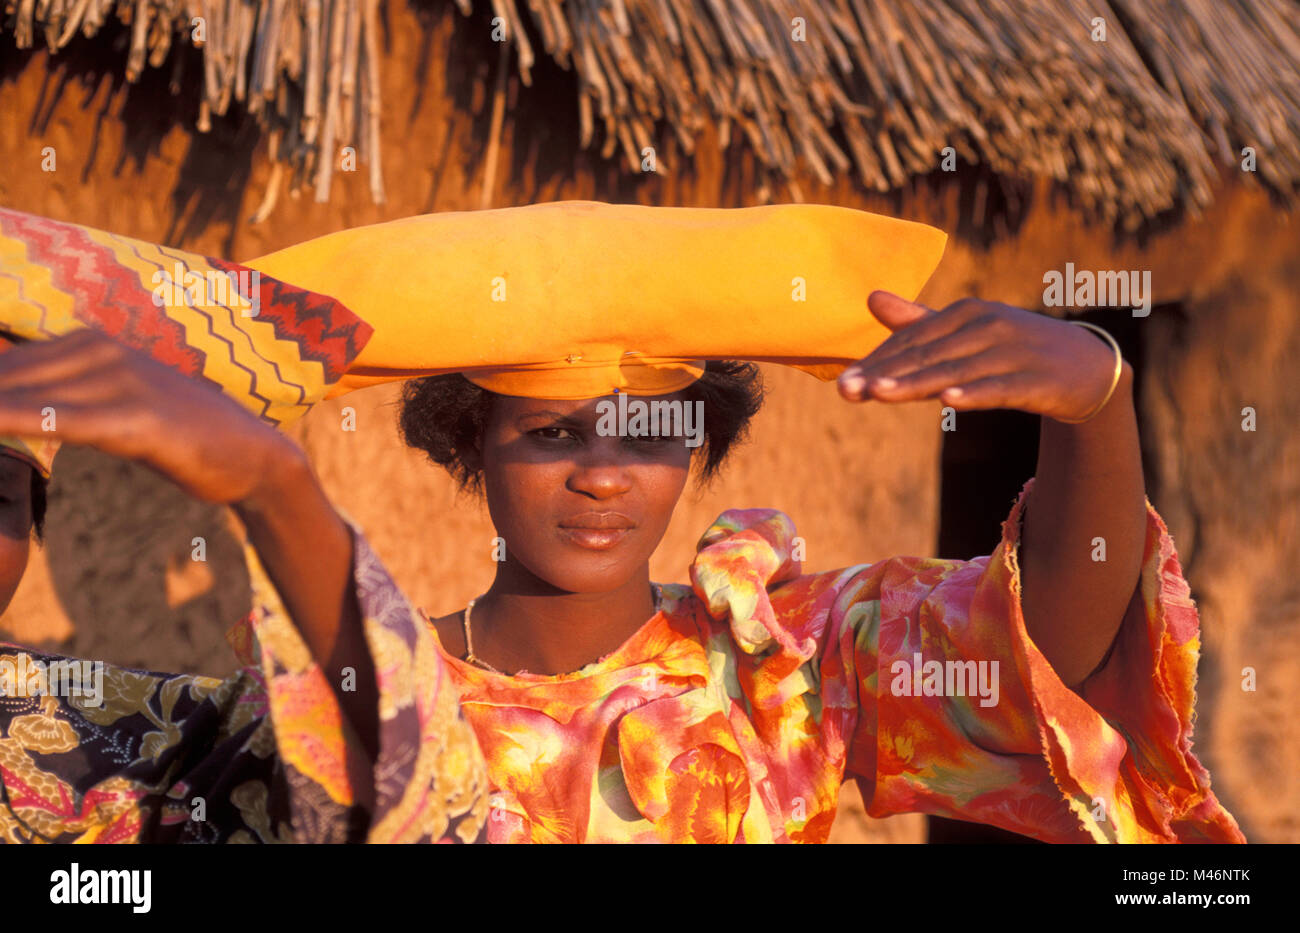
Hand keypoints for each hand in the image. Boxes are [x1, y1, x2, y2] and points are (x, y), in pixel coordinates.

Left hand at [0, 329, 302, 503]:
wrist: (254, 455)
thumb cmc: (182, 437)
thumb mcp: (114, 408)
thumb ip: (62, 398)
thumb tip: (14, 398)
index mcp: (88, 343)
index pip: (1, 362)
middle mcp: (99, 350)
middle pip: (2, 374)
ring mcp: (121, 380)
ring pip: (21, 395)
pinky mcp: (139, 418)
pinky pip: (61, 421)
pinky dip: (13, 424)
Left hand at [837, 292, 1128, 421]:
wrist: (1087, 368)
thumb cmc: (1013, 348)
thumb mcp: (966, 330)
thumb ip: (918, 321)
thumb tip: (871, 297)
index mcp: (966, 312)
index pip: (913, 341)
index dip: (876, 362)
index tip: (843, 383)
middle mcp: (986, 326)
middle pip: (927, 356)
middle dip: (884, 375)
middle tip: (846, 391)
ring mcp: (1012, 352)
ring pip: (955, 372)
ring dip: (916, 384)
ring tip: (879, 394)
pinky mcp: (1035, 380)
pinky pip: (999, 388)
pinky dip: (974, 393)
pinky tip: (949, 401)